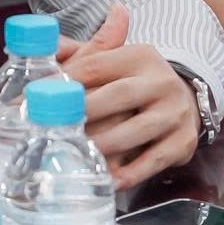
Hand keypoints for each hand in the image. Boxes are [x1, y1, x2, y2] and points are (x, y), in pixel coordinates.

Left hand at [58, 5, 198, 188]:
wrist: (185, 99)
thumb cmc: (134, 81)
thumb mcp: (112, 61)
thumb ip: (80, 52)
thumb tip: (47, 45)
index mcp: (139, 55)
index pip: (96, 66)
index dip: (65, 81)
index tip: (38, 96)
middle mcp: (161, 80)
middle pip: (119, 95)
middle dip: (85, 111)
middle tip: (55, 126)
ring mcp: (176, 111)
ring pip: (138, 129)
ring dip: (107, 143)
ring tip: (78, 152)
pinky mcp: (184, 141)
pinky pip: (155, 159)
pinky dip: (132, 172)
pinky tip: (110, 179)